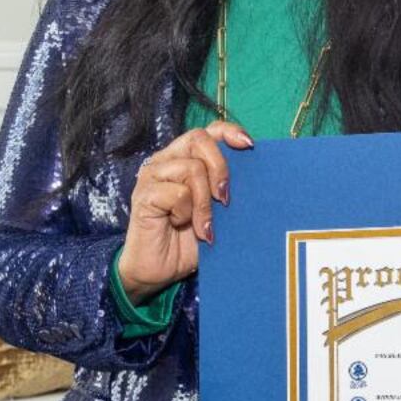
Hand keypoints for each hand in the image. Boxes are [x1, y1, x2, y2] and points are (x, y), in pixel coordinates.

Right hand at [116, 120, 251, 304]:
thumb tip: (257, 175)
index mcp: (185, 158)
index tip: (249, 147)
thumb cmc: (189, 240)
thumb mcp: (216, 211)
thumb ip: (226, 189)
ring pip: (191, 168)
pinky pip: (178, 193)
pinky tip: (181, 225)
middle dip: (220, 168)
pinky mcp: (144, 195)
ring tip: (204, 226)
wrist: (160, 270)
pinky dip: (186, 213)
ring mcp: (153, 176)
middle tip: (225, 199)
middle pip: (199, 139)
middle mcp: (167, 160)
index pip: (209, 130)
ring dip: (205, 203)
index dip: (230, 132)